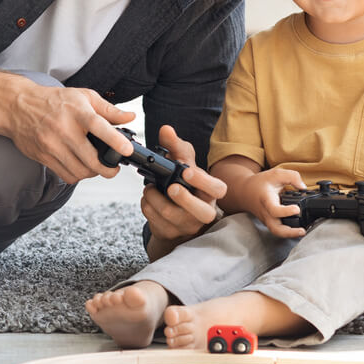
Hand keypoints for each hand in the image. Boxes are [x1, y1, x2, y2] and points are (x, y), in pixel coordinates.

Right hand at [7, 84, 135, 183]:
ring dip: (92, 173)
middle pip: (91, 160)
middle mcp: (64, 129)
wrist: (18, 106)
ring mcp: (52, 145)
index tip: (127, 150)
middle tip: (114, 168)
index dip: (115, 140)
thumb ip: (109, 109)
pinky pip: (66, 175)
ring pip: (79, 172)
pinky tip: (79, 166)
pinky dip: (77, 175)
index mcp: (77, 111)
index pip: (99, 127)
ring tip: (96, 167)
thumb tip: (130, 117)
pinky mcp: (43, 156)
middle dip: (108, 170)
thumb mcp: (83, 97)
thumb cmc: (53, 100)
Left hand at [141, 126, 227, 245]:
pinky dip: (146, 204)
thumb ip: (176, 146)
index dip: (203, 181)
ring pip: (169, 213)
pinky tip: (148, 198)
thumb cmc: (185, 184)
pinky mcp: (170, 233)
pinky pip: (153, 219)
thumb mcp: (184, 164)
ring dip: (153, 196)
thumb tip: (165, 130)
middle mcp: (203, 212)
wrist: (175, 215)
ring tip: (150, 187)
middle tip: (171, 187)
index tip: (187, 171)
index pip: (217, 189)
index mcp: (211, 193)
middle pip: (200, 212)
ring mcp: (187, 225)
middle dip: (183, 198)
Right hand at [231, 167, 307, 238]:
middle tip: (302, 231)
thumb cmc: (260, 183)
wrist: (244, 192)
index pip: (274, 210)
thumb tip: (303, 187)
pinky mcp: (269, 222)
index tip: (297, 209)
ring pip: (277, 232)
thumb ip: (291, 177)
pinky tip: (298, 228)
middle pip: (275, 229)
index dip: (286, 212)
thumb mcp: (275, 174)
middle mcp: (266, 213)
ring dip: (290, 234)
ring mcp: (267, 219)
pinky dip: (288, 232)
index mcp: (266, 200)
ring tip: (302, 231)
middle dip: (289, 233)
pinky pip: (278, 230)